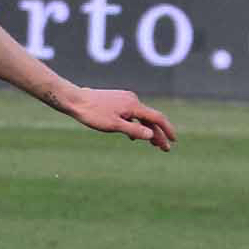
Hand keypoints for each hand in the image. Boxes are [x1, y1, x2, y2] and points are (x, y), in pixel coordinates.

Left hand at [62, 86, 176, 150]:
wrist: (75, 100)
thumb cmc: (92, 113)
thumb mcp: (114, 125)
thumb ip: (134, 129)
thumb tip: (151, 135)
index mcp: (134, 105)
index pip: (157, 118)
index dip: (167, 129)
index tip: (173, 141)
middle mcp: (132, 99)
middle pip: (150, 118)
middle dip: (158, 134)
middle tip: (164, 149)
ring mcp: (124, 99)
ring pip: (141, 116)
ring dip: (147, 130)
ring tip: (152, 144)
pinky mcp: (117, 100)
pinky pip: (132, 114)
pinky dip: (136, 125)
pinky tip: (133, 135)